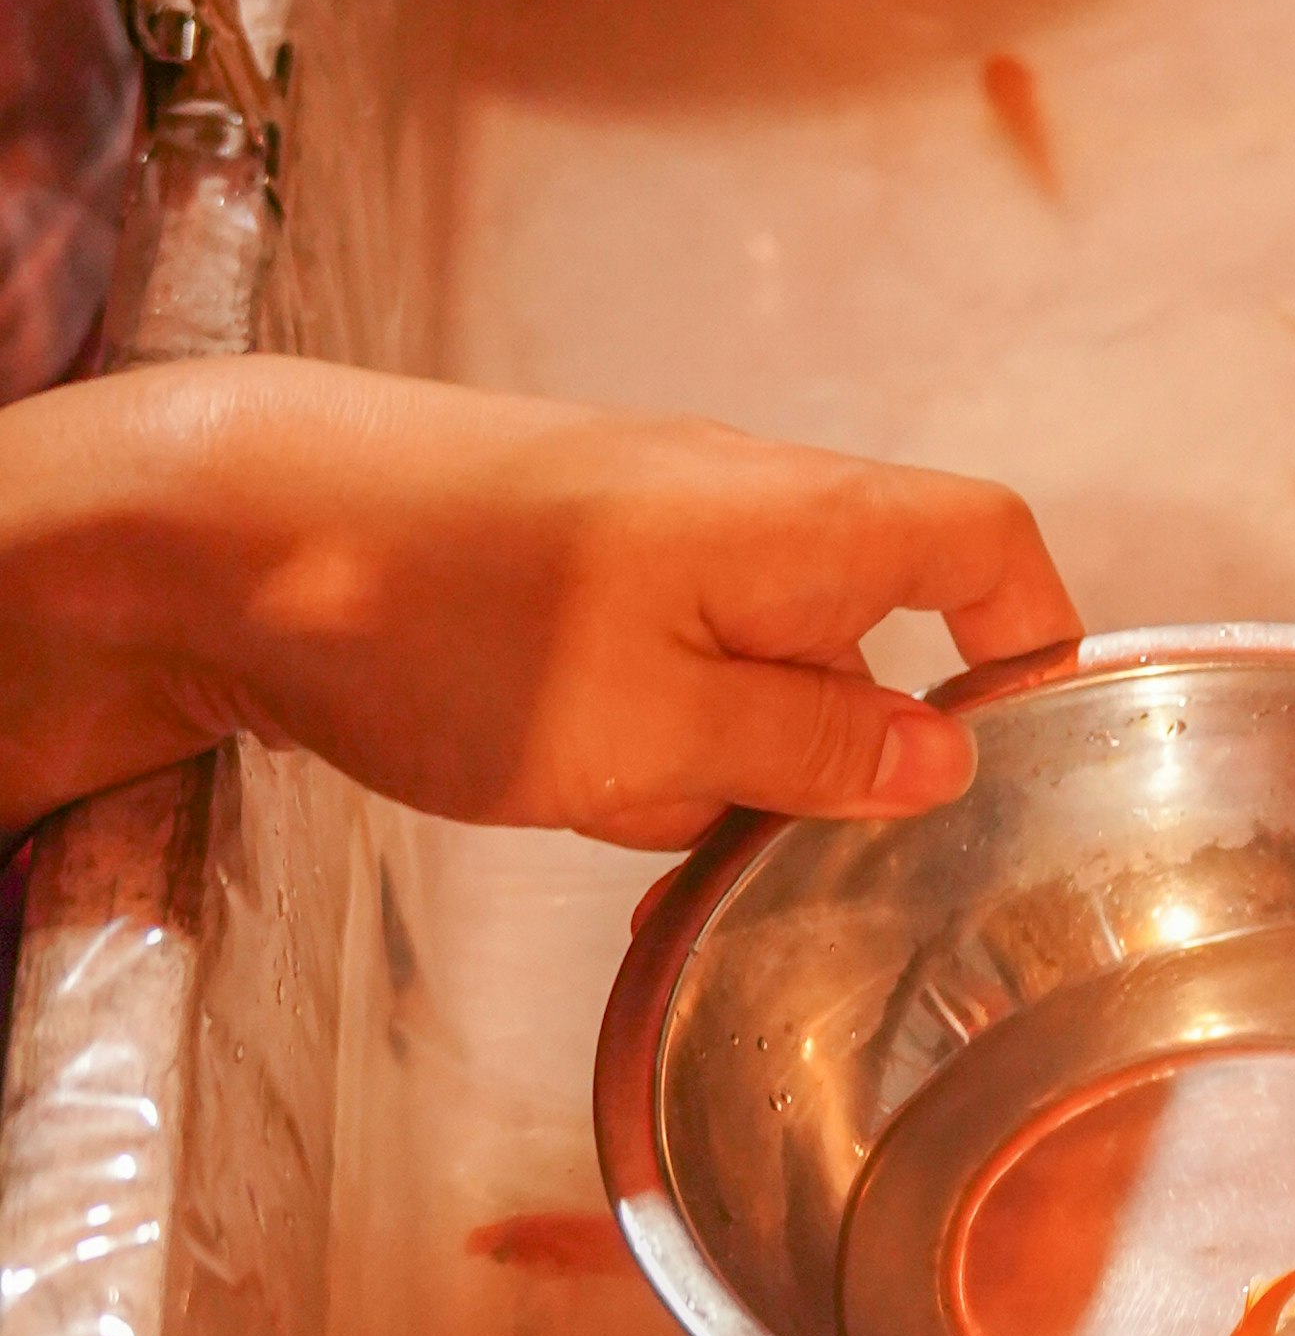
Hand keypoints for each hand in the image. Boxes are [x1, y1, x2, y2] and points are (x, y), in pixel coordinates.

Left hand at [0, 361, 1081, 847]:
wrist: (220, 526)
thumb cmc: (435, 615)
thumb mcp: (650, 729)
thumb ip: (810, 747)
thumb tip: (941, 758)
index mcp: (794, 519)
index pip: (986, 542)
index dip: (1033, 639)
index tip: (1030, 745)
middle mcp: (738, 499)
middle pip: (862, 623)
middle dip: (822, 746)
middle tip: (760, 836)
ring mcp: (647, 519)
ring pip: (746, 658)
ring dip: (707, 752)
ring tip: (609, 800)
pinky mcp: (567, 549)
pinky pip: (655, 656)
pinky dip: (631, 730)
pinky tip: (547, 774)